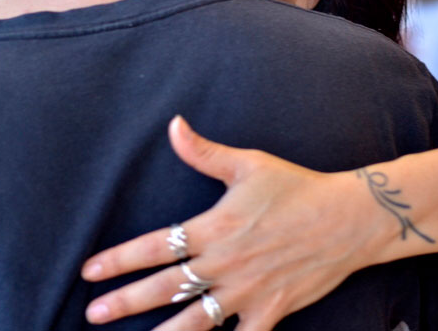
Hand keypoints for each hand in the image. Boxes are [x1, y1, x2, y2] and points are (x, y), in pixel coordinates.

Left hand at [81, 117, 388, 330]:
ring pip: (195, 322)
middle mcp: (225, 264)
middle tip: (92, 313)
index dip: (119, 259)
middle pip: (165, 288)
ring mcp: (247, 292)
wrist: (347, 219)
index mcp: (214, 228)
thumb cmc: (295, 188)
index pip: (155, 246)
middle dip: (124, 301)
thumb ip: (203, 152)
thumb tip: (173, 125)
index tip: (89, 271)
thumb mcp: (247, 164)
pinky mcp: (271, 311)